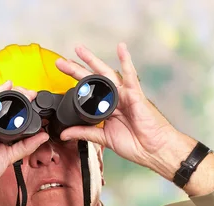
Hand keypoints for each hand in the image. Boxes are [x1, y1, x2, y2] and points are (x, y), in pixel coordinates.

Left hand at [55, 42, 178, 169]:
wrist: (152, 150)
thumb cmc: (135, 144)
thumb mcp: (104, 138)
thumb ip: (85, 133)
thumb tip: (64, 134)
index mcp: (108, 109)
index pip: (88, 93)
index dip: (75, 85)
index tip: (61, 80)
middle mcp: (115, 99)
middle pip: (93, 80)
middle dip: (76, 69)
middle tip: (60, 61)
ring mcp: (125, 95)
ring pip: (106, 74)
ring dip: (93, 61)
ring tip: (79, 50)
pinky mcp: (135, 95)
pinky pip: (130, 76)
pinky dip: (126, 61)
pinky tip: (121, 48)